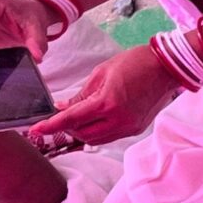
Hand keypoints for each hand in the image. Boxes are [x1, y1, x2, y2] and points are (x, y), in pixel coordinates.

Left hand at [29, 44, 175, 147]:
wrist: (167, 68)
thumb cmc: (135, 63)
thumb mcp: (101, 73)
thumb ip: (81, 94)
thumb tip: (63, 108)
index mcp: (108, 102)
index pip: (72, 119)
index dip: (51, 126)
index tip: (35, 130)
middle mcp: (119, 119)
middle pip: (82, 134)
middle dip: (68, 127)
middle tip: (61, 116)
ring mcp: (129, 127)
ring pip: (96, 140)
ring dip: (83, 132)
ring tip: (79, 118)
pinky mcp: (136, 129)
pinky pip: (110, 137)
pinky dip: (98, 131)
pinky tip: (96, 119)